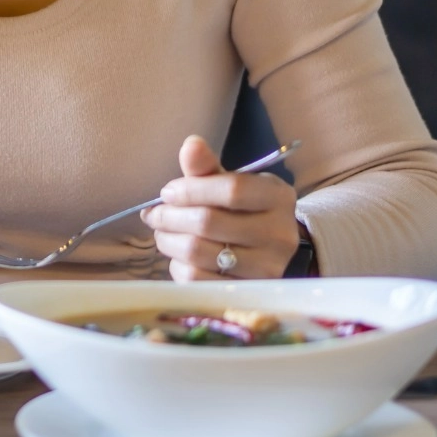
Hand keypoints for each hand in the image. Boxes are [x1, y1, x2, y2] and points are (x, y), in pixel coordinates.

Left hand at [143, 135, 299, 280]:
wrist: (266, 249)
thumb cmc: (241, 209)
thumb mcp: (229, 182)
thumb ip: (206, 166)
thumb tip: (191, 144)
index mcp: (278, 197)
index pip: (231, 190)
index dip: (190, 189)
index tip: (168, 192)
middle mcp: (280, 234)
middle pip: (208, 222)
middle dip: (170, 216)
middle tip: (156, 213)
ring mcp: (266, 268)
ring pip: (197, 252)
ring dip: (168, 240)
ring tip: (163, 232)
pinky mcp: (246, 292)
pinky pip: (196, 280)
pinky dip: (177, 265)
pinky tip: (178, 256)